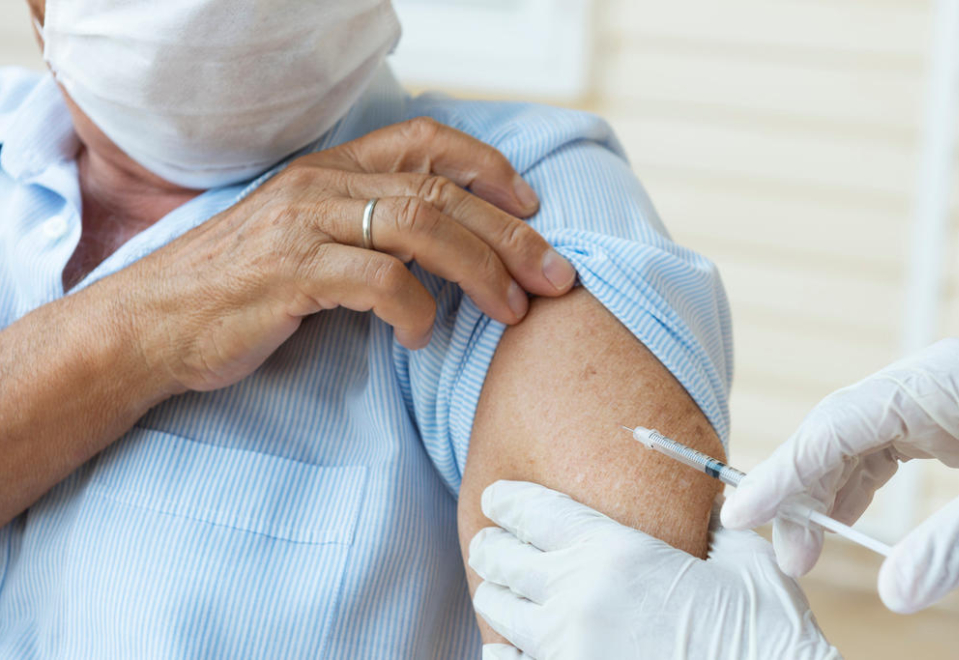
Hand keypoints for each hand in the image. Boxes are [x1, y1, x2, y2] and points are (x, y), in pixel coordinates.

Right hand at [113, 117, 575, 392]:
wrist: (147, 328)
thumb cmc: (235, 293)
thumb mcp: (303, 244)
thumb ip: (363, 233)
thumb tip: (441, 253)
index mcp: (327, 171)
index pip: (423, 142)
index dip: (487, 166)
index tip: (530, 205)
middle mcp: (318, 186)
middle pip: (439, 192)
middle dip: (510, 234)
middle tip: (555, 276)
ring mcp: (302, 226)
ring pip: (420, 227)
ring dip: (481, 270)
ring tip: (511, 311)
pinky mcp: (288, 274)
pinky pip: (378, 282)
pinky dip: (416, 311)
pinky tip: (423, 339)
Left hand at [468, 480, 838, 659]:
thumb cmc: (766, 631)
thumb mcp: (745, 561)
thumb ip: (713, 524)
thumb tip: (710, 501)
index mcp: (616, 552)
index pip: (534, 511)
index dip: (507, 501)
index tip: (496, 499)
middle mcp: (579, 598)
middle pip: (502, 559)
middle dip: (492, 546)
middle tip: (490, 542)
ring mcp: (569, 650)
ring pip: (500, 612)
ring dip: (498, 596)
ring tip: (500, 589)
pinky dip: (502, 651)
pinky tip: (504, 645)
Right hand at [721, 338, 958, 612]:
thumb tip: (893, 595)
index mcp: (938, 379)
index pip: (837, 423)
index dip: (786, 472)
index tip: (744, 514)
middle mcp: (925, 383)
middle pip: (834, 431)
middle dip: (802, 490)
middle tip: (789, 556)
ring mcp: (934, 402)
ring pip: (851, 445)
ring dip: (824, 495)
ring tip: (809, 551)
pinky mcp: (945, 426)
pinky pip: (880, 455)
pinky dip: (855, 491)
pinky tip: (844, 525)